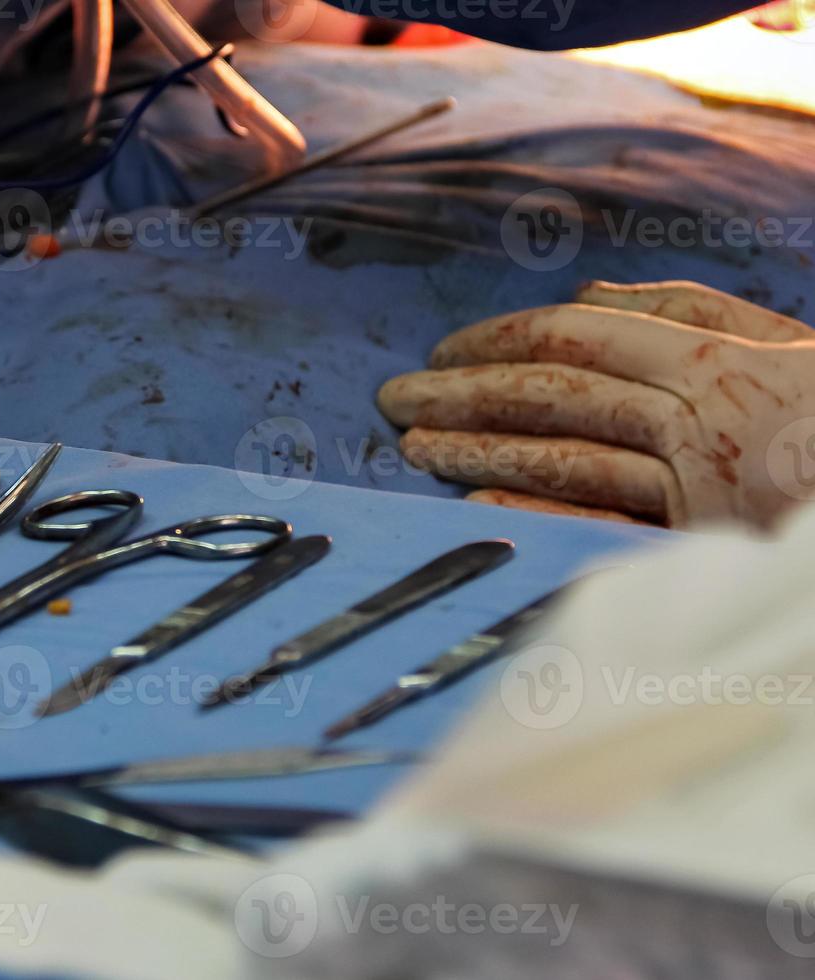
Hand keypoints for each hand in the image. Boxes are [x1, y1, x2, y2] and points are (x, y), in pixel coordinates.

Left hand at [378, 281, 814, 528]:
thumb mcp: (787, 347)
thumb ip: (697, 315)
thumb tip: (590, 302)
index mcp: (720, 360)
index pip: (579, 340)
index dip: (499, 342)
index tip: (443, 352)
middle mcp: (701, 418)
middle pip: (555, 393)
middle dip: (463, 391)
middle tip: (392, 396)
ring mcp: (700, 486)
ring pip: (566, 455)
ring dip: (479, 446)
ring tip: (413, 443)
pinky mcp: (705, 544)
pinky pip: (603, 525)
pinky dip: (536, 508)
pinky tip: (474, 501)